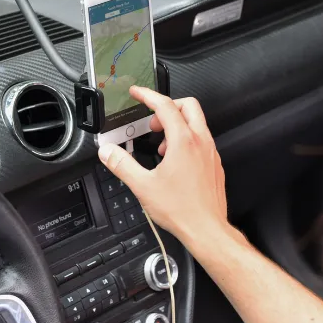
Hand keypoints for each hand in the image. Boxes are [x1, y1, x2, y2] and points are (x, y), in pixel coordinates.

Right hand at [97, 86, 227, 243]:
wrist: (207, 230)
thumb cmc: (182, 210)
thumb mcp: (143, 186)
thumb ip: (122, 164)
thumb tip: (108, 151)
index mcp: (183, 142)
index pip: (165, 105)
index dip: (148, 95)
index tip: (137, 93)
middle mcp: (201, 142)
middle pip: (187, 106)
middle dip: (166, 107)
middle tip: (151, 120)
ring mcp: (211, 152)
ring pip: (196, 123)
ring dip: (176, 126)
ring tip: (161, 146)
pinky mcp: (214, 164)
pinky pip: (201, 141)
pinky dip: (186, 141)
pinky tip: (174, 161)